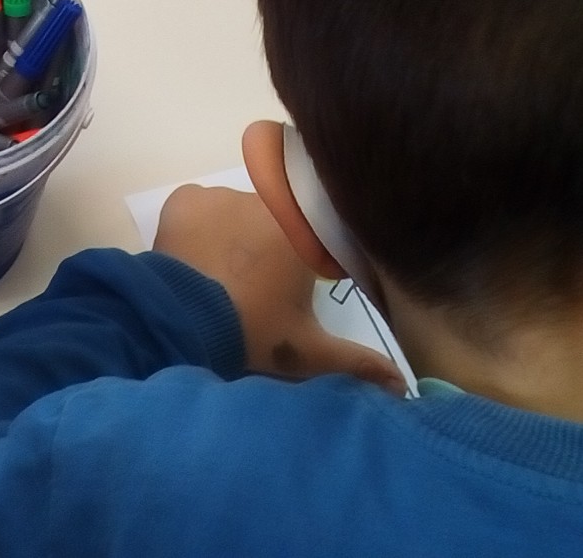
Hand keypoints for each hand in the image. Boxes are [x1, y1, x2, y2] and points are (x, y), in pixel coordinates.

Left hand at [153, 184, 404, 392]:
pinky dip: (198, 231)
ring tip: (221, 279)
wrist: (179, 321)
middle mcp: (266, 200)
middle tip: (254, 290)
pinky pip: (199, 211)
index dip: (305, 261)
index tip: (293, 287)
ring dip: (234, 239)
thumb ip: (358, 363)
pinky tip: (196, 262)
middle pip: (274, 223)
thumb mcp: (308, 352)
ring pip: (236, 215)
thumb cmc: (252, 331)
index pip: (315, 235)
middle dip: (268, 250)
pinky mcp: (184, 199)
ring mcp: (222, 196)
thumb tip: (403, 386)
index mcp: (304, 230)